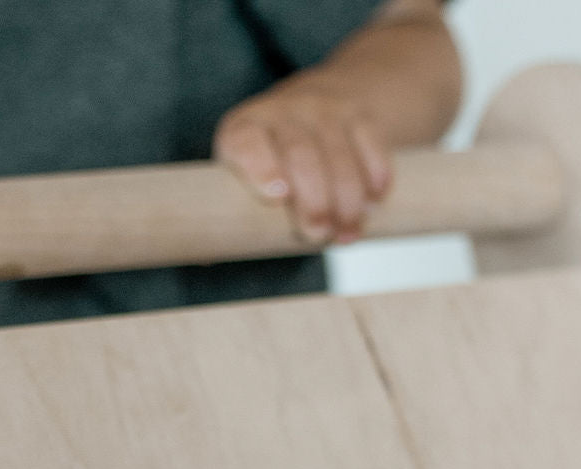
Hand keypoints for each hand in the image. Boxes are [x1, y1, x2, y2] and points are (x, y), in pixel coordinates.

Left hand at [214, 74, 392, 246]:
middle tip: (318, 235)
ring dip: (348, 199)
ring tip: (348, 234)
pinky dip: (376, 174)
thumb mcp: (247, 175)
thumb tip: (204, 258)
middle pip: (300, 152)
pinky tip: (375, 202)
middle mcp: (283, 111)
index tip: (276, 197)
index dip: (259, 166)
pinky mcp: (361, 114)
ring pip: (338, 152)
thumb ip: (229, 214)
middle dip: (313, 198)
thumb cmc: (274, 162)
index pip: (246, 141)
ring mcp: (324, 108)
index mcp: (244, 130)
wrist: (327, 100)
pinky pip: (371, 142)